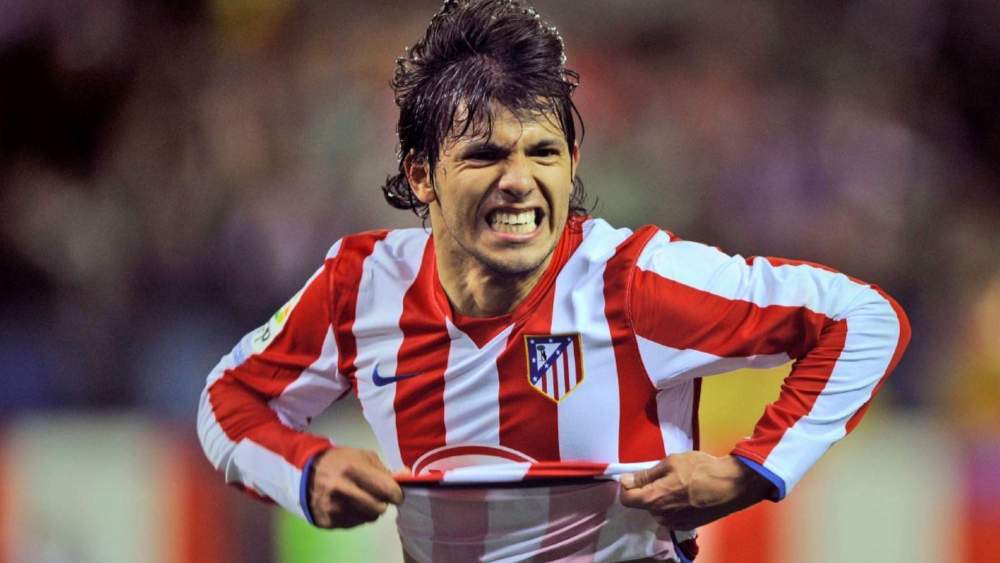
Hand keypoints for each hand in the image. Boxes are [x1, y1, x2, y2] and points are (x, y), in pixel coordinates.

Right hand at [308, 447, 405, 528]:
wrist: (306, 474)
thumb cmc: (339, 462)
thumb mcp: (363, 456)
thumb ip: (386, 469)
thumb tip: (407, 476)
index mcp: (351, 470)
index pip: (387, 490)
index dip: (396, 493)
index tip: (396, 493)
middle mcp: (341, 490)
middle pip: (379, 508)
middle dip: (383, 502)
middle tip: (377, 494)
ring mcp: (333, 508)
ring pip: (369, 518)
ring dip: (370, 509)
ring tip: (361, 497)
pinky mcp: (327, 521)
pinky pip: (355, 524)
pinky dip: (357, 515)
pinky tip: (349, 504)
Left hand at [619, 452, 772, 529]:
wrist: (731, 486)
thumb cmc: (700, 470)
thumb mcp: (671, 463)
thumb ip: (646, 475)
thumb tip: (626, 480)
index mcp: (653, 499)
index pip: (626, 499)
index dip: (627, 486)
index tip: (636, 476)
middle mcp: (661, 516)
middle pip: (643, 503)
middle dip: (649, 490)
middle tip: (667, 476)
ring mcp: (675, 523)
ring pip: (658, 509)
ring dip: (663, 498)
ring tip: (681, 484)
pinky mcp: (687, 526)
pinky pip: (672, 515)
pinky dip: (675, 506)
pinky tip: (689, 494)